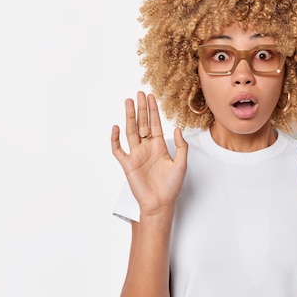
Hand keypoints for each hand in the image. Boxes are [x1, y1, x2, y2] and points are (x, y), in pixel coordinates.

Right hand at [111, 91, 187, 216]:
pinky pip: (118, 149)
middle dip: (141, 109)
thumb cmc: (171, 186)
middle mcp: (146, 148)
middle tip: (139, 94)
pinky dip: (115, 139)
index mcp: (159, 147)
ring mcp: (136, 155)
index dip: (153, 110)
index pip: (155, 124)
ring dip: (129, 117)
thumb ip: (181, 146)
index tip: (151, 97)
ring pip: (130, 131)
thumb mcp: (182, 164)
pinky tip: (116, 127)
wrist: (160, 203)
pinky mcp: (127, 164)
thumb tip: (176, 128)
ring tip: (128, 102)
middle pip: (142, 124)